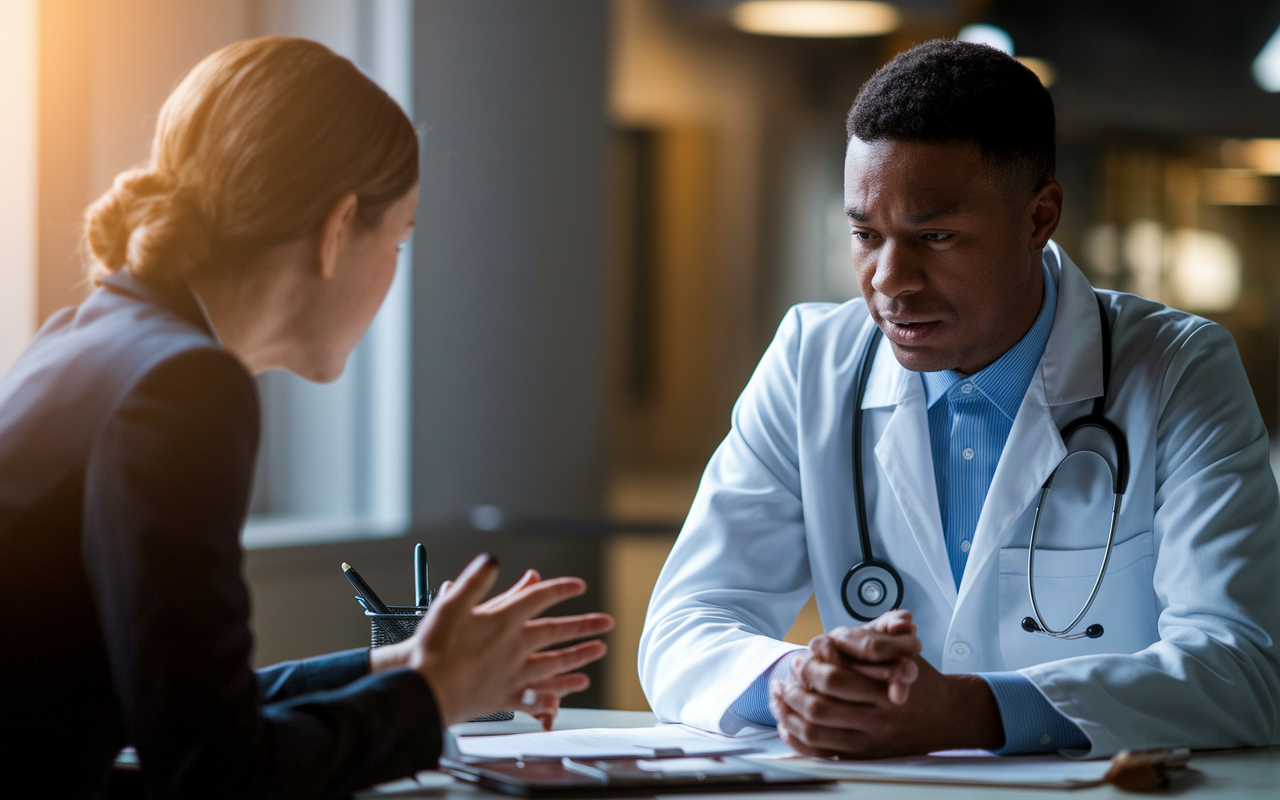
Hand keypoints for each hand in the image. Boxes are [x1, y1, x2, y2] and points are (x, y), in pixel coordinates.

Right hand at [375, 553, 613, 726]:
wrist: (426, 690)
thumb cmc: (434, 646)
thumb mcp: (451, 603)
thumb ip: (475, 580)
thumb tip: (492, 559)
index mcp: (504, 619)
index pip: (540, 597)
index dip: (561, 589)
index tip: (579, 586)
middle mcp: (516, 646)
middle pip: (558, 631)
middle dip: (585, 626)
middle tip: (608, 623)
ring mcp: (514, 673)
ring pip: (555, 664)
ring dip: (579, 658)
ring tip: (597, 653)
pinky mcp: (505, 697)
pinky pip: (536, 697)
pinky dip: (551, 698)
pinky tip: (562, 700)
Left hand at [769, 610, 1001, 757]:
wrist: (948, 716)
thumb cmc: (920, 679)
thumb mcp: (907, 648)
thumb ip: (882, 631)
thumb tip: (850, 630)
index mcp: (885, 688)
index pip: (835, 675)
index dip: (811, 664)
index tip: (802, 654)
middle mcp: (878, 717)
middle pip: (820, 705)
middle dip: (796, 687)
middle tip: (789, 672)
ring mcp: (869, 740)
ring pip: (814, 730)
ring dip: (788, 710)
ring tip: (779, 693)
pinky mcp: (863, 756)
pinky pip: (819, 752)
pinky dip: (796, 737)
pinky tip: (785, 721)